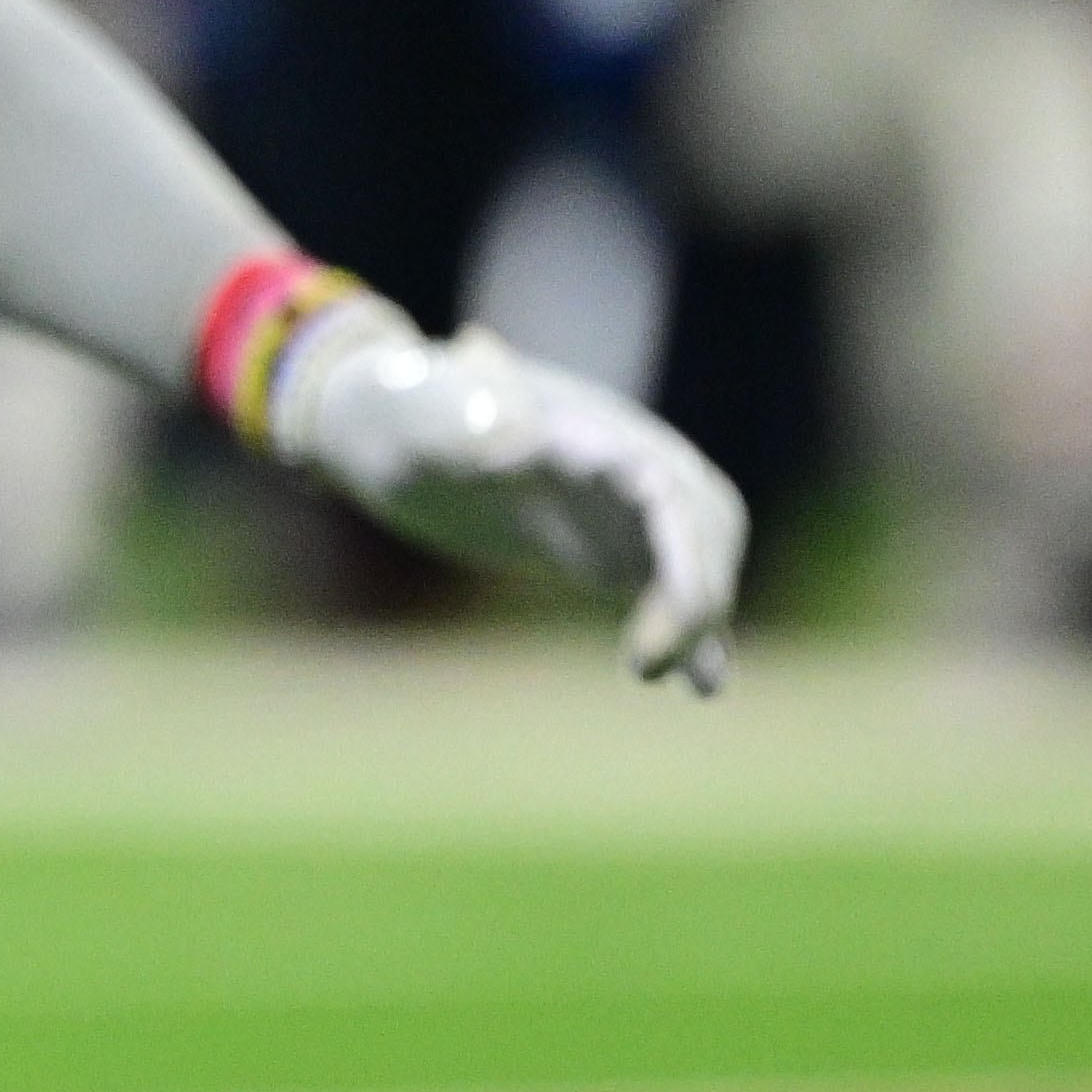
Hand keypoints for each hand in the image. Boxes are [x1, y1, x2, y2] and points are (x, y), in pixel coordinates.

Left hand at [261, 301, 747, 688]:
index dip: (684, 544)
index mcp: (583, 426)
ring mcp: (615, 505)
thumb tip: (519, 444)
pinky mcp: (601, 544)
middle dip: (697, 590)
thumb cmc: (397, 406)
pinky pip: (664, 586)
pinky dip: (691, 631)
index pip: (665, 485)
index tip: (679, 603)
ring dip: (697, 615)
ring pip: (694, 555)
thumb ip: (459, 416)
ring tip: (655, 674)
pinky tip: (703, 685)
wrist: (388, 421)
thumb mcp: (411, 409)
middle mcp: (619, 462)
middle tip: (644, 663)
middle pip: (701, 522)